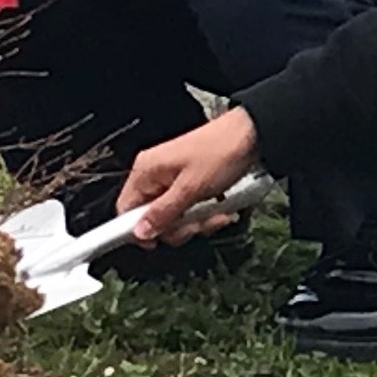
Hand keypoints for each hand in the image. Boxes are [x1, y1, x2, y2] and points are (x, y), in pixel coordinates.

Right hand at [120, 110, 263, 239]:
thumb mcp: (190, 189)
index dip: (138, 229)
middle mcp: (155, 174)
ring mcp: (173, 178)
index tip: (157, 240)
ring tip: (213, 214)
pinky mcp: (190, 182)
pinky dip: (205, 213)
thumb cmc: (222, 150)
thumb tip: (140, 232)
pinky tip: (219, 210)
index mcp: (146, 171)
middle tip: (197, 223)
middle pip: (152, 217)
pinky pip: (189, 207)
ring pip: (174, 216)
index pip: (125, 209)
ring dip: (196, 222)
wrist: (251, 135)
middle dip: (178, 227)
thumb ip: (163, 213)